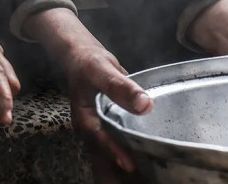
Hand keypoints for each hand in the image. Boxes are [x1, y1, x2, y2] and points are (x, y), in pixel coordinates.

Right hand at [23, 8, 150, 172]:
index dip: (113, 152)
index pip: (98, 138)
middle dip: (111, 170)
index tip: (129, 166)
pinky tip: (137, 160)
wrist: (82, 56)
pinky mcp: (105, 126)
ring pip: (105, 153)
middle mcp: (88, 126)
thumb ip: (120, 86)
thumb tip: (145, 105)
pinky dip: (122, 154)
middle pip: (99, 154)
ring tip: (136, 178)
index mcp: (83, 116)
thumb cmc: (88, 61)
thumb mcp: (102, 69)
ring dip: (115, 166)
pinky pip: (113, 145)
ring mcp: (97, 127)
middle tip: (131, 181)